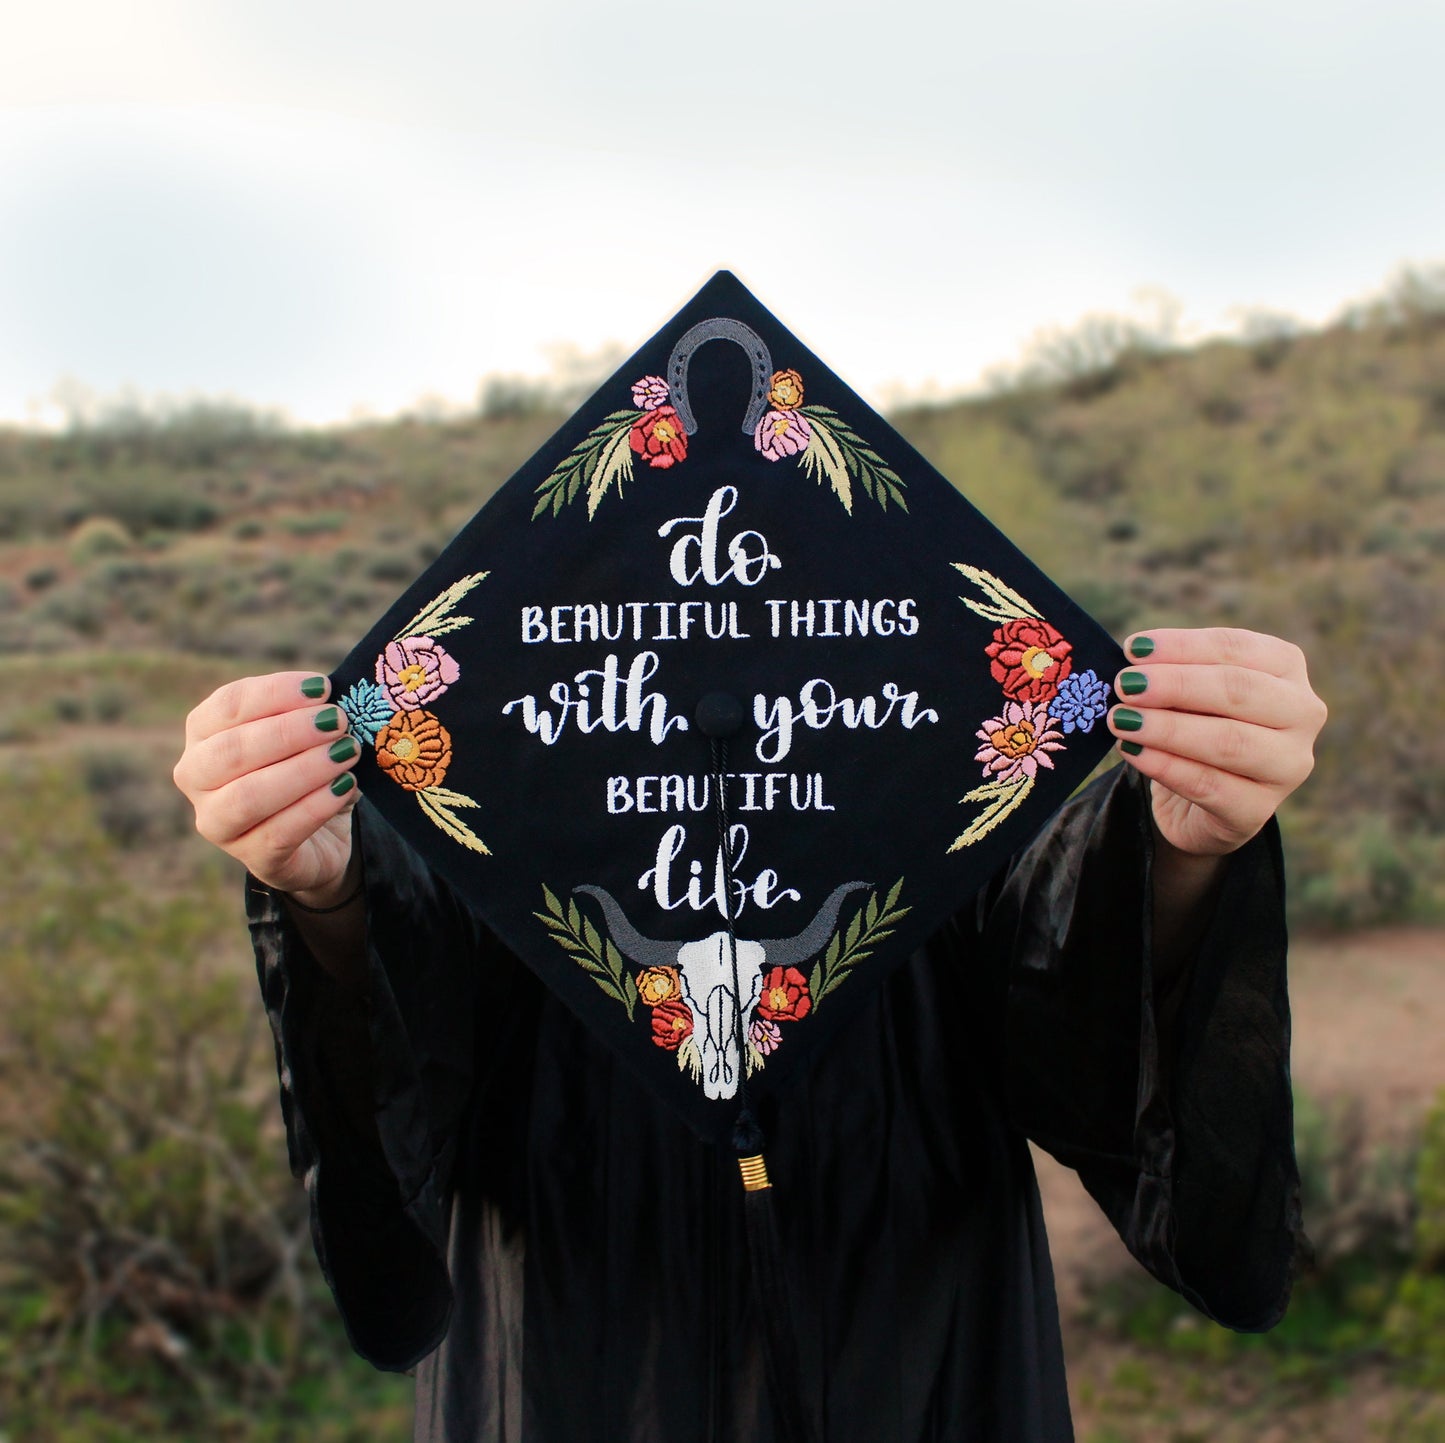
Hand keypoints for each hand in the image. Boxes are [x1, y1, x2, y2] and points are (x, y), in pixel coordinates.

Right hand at [173, 672, 362, 901]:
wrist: (320, 838)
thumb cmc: (306, 772)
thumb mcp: (306, 738)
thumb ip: (311, 715)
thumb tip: (337, 701)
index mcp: (204, 734)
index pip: (227, 705)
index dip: (275, 693)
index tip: (322, 688)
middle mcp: (197, 778)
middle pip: (230, 751)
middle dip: (288, 732)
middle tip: (337, 721)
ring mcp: (218, 823)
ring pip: (248, 796)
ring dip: (303, 770)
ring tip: (346, 752)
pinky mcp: (253, 858)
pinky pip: (280, 833)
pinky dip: (315, 806)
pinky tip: (345, 787)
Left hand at [1108, 628, 1326, 857]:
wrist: (1195, 800)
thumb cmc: (1193, 725)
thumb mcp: (1187, 692)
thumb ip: (1172, 673)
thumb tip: (1134, 659)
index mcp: (1285, 668)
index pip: (1238, 648)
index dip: (1184, 647)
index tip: (1134, 649)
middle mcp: (1301, 713)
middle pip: (1240, 691)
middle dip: (1176, 685)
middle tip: (1125, 684)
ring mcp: (1288, 765)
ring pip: (1229, 741)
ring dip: (1168, 728)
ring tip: (1121, 720)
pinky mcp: (1258, 809)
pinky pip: (1209, 785)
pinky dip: (1165, 766)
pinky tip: (1132, 751)